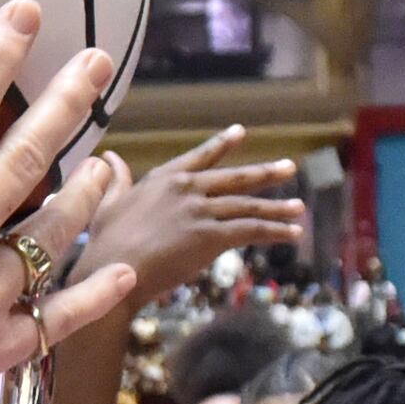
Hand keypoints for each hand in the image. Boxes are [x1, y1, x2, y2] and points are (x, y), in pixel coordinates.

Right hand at [88, 126, 308, 300]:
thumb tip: (107, 157)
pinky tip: (292, 233)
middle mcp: (187, 188)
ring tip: (299, 208)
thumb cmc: (105, 243)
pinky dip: (274, 231)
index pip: (200, 156)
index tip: (241, 133)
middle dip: (266, 173)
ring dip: (277, 208)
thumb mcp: (108, 203)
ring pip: (247, 206)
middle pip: (235, 178)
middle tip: (289, 167)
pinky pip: (251, 231)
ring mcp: (201, 210)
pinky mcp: (211, 236)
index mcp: (164, 178)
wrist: (113, 270)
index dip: (222, 144)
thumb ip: (115, 179)